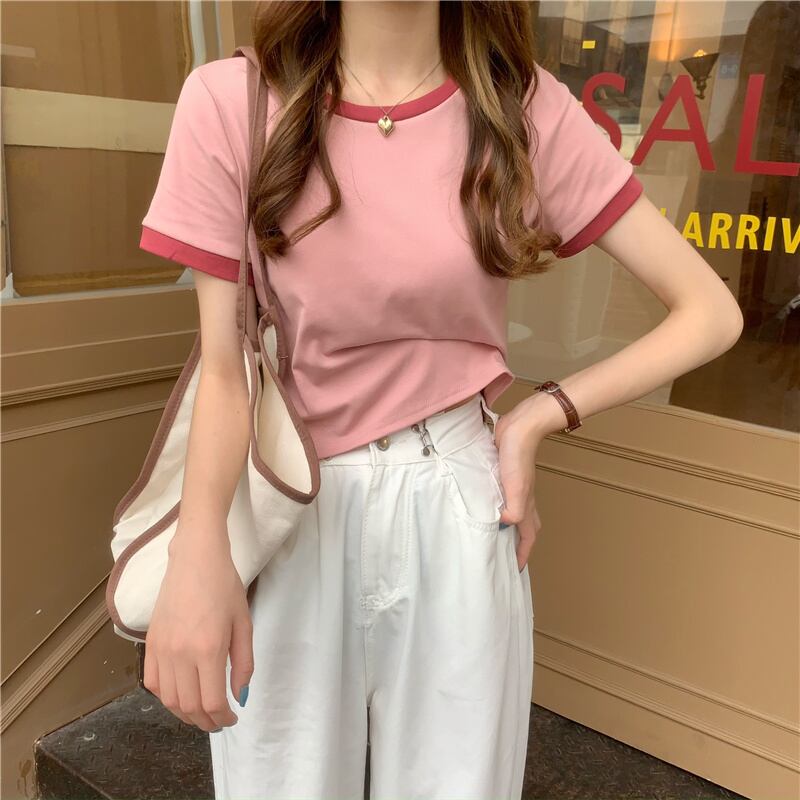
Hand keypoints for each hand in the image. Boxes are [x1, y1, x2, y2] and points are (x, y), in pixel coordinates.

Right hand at [142, 530, 252, 731]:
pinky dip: (165, 697)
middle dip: (205, 721)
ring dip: (184, 713)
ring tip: (200, 711)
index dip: (223, 718)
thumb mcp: (244, 624)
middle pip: (188, 706)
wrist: (196, 559)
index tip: (232, 718)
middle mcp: (181, 654)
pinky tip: (180, 693)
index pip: (211, 702)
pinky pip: (152, 682)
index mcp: (208, 649)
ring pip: (168, 699)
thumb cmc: (225, 587)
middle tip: (218, 720)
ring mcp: (162, 649)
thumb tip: (239, 697)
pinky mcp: (150, 642)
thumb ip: (243, 664)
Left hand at [493, 399, 547, 571]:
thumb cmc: (518, 458)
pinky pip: (500, 497)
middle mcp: (522, 499)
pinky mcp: (503, 476)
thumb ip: (512, 510)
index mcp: (526, 506)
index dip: (522, 555)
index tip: (515, 570)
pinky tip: (482, 504)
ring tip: (490, 534)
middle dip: (516, 544)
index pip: (528, 537)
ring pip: (511, 513)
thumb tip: (501, 523)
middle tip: (502, 556)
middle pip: (523, 528)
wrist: (519, 428)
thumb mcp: (516, 489)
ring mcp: (513, 487)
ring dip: (504, 525)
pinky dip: (493, 505)